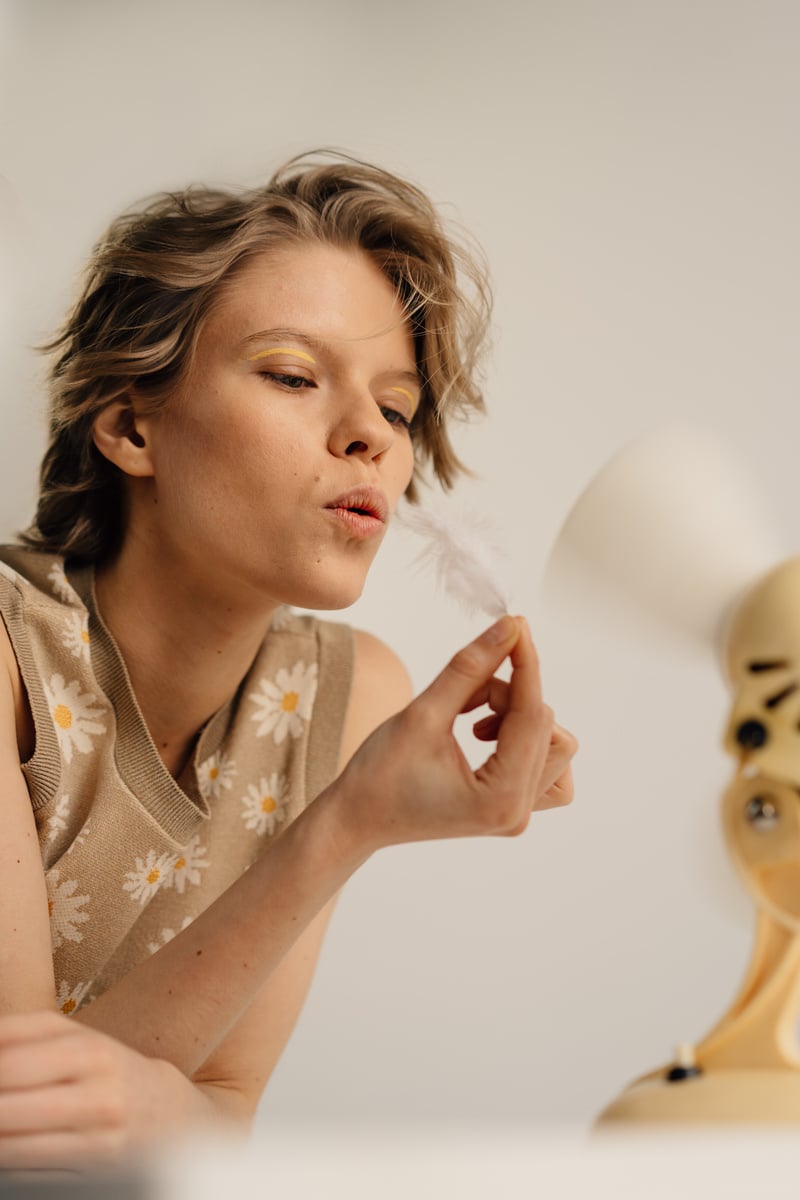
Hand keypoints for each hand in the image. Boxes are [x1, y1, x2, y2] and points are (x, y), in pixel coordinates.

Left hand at [0, 1011, 198, 1170]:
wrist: (164, 1114)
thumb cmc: (106, 1070)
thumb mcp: (76, 1037)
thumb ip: (19, 1033)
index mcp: (91, 1052)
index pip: (8, 1063)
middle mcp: (97, 1097)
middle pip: (5, 1109)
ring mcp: (96, 1142)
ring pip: (10, 1150)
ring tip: (0, 1121)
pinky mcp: (92, 1177)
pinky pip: (26, 1177)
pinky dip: (7, 1163)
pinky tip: (9, 1144)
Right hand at [333, 615, 576, 854]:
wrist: (357, 819)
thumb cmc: (379, 775)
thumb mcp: (423, 713)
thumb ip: (471, 668)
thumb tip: (510, 627)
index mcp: (500, 799)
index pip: (533, 716)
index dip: (525, 665)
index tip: (516, 625)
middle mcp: (518, 813)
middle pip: (544, 726)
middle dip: (507, 696)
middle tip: (463, 693)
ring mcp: (518, 814)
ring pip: (551, 742)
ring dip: (516, 716)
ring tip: (470, 718)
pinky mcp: (510, 807)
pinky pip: (543, 763)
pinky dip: (519, 737)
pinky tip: (484, 733)